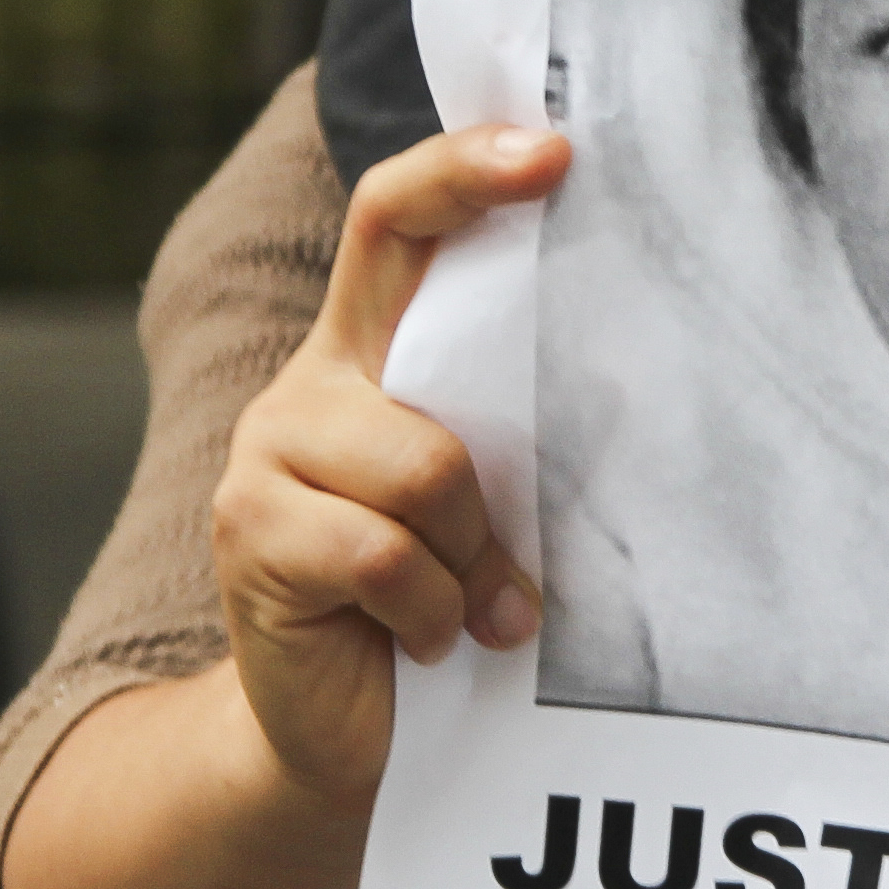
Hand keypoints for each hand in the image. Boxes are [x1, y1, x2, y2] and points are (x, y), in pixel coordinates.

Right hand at [207, 124, 567, 809]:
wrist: (331, 739)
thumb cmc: (435, 609)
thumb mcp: (483, 504)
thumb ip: (511, 432)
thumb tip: (636, 377)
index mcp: (370, 357)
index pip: (396, 218)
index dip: (466, 167)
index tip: (558, 150)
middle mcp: (311, 384)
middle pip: (407, 300)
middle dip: (493, 298)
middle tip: (536, 421)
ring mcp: (270, 451)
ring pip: (429, 463)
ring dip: (474, 553)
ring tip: (475, 608)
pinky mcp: (252, 530)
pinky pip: (389, 552)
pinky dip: (434, 610)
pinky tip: (428, 644)